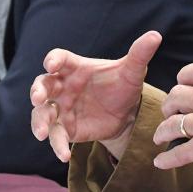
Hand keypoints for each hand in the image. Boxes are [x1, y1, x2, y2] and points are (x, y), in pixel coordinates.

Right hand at [30, 31, 161, 161]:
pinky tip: (64, 155)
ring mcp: (62, 108)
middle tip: (38, 98)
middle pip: (43, 85)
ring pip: (42, 112)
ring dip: (39, 121)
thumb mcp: (132, 72)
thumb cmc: (123, 86)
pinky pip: (57, 136)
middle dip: (37, 91)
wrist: (127, 114)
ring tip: (42, 133)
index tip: (51, 64)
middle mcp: (63, 86)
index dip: (53, 60)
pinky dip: (57, 146)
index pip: (59, 59)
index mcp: (75, 67)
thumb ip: (139, 54)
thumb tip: (155, 35)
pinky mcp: (66, 128)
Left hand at [152, 62, 192, 184]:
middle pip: (176, 94)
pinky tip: (160, 161)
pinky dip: (166, 159)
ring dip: (161, 131)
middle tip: (168, 112)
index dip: (184, 75)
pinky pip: (176, 153)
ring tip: (160, 136)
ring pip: (170, 123)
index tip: (180, 83)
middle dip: (168, 104)